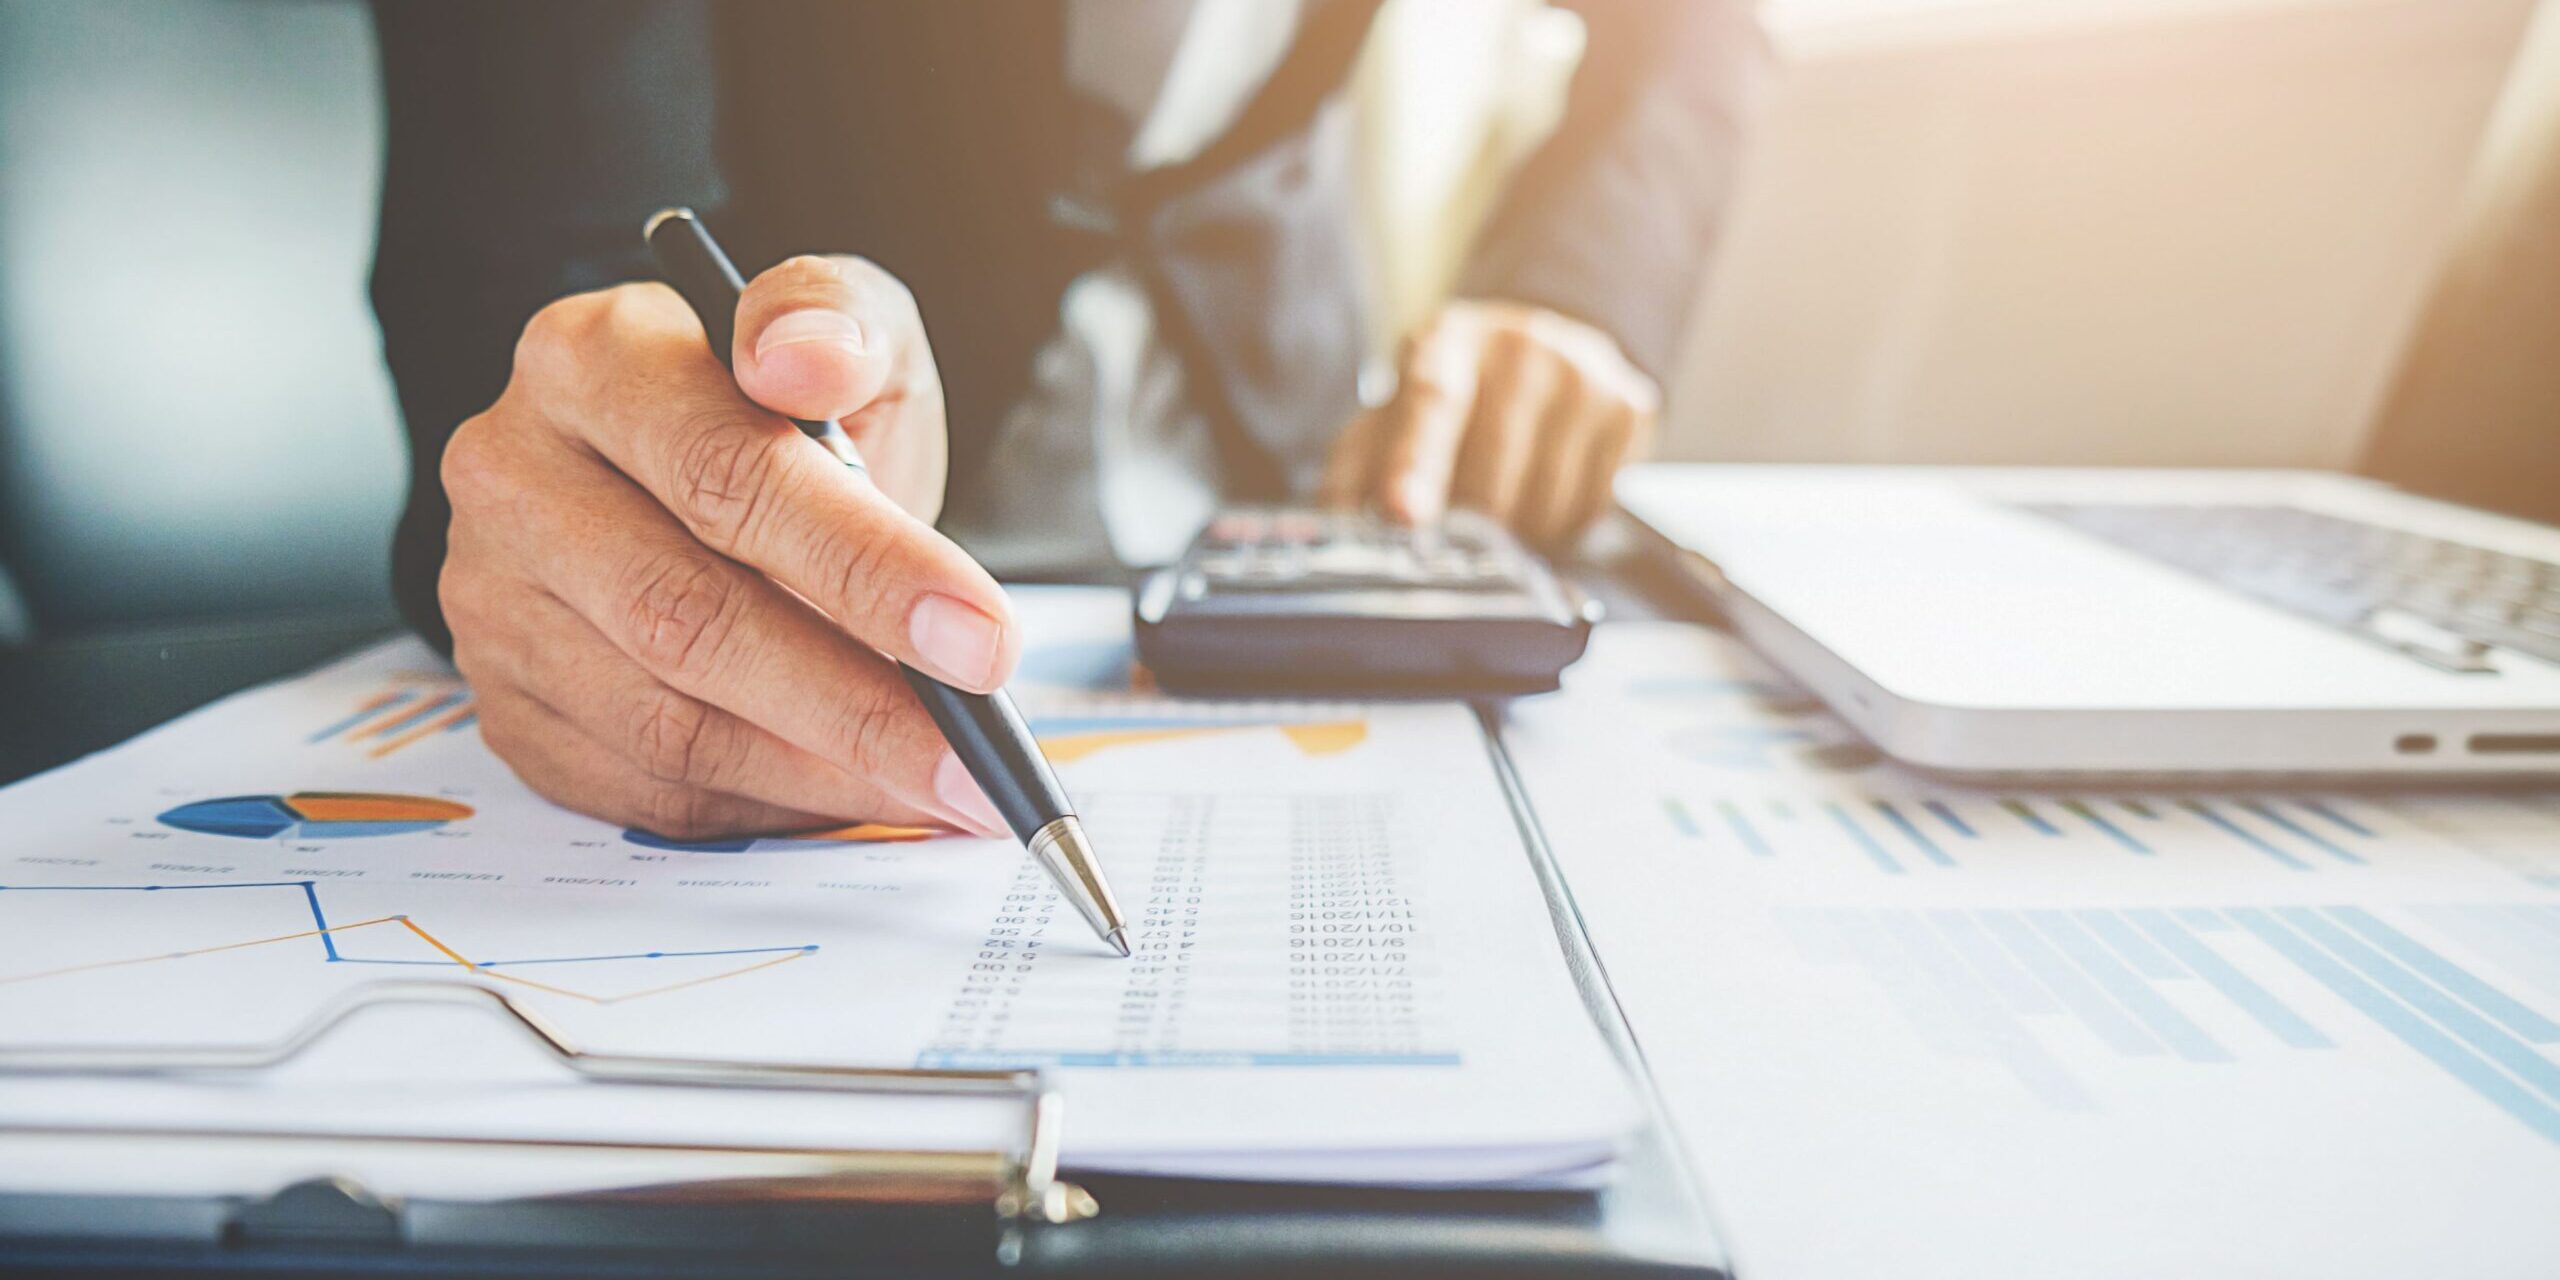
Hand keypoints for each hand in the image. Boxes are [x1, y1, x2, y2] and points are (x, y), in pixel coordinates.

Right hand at [439, 255, 1017, 840]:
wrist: (707, 487)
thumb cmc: (786, 415)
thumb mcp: (847, 334)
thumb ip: (842, 323)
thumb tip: (804, 354)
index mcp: (591, 357)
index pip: (726, 471)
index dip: (866, 565)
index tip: (981, 640)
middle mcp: (514, 475)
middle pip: (687, 615)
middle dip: (856, 701)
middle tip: (972, 752)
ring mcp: (494, 601)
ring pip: (665, 722)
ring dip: (821, 772)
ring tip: (938, 785)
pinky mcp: (509, 705)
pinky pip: (642, 789)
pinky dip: (764, 805)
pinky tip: (851, 795)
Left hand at [1319, 300, 1657, 546]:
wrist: (1545, 340)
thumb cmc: (1455, 393)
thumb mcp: (1393, 412)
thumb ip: (1356, 468)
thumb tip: (1329, 529)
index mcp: (1445, 343)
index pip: (1429, 403)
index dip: (1414, 465)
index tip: (1403, 514)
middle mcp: (1520, 349)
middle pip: (1490, 477)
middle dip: (1466, 527)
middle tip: (1455, 527)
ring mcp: (1583, 375)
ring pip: (1545, 505)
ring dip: (1517, 535)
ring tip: (1504, 501)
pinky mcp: (1630, 406)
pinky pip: (1592, 508)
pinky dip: (1562, 525)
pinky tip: (1546, 490)